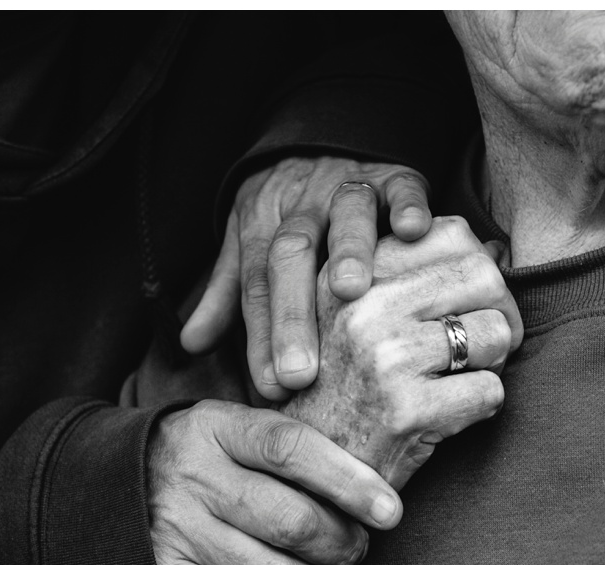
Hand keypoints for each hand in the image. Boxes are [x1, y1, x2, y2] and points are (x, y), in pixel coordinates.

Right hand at [148, 400, 402, 564]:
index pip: (292, 449)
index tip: (390, 511)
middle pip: (291, 521)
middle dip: (342, 544)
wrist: (111, 478)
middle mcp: (196, 477)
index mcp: (220, 428)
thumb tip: (371, 479)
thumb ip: (291, 442)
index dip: (350, 482)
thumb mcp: (237, 423)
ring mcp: (178, 529)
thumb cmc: (206, 452)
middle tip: (357, 548)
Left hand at [179, 157, 432, 400]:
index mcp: (262, 225)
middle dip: (294, 314)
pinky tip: (414, 231)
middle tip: (300, 371)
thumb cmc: (288, 210)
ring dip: (350, 249)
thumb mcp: (248, 243)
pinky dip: (408, 204)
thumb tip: (190, 344)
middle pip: (292, 255)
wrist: (320, 138)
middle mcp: (302, 205)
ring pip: (346, 214)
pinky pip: (401, 186)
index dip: (261, 336)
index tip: (271, 387)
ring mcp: (348, 186)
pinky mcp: (394, 176)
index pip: (256, 284)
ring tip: (351, 291)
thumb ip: (227, 294)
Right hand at [283, 216, 523, 489]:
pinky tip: (444, 419)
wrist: (305, 477)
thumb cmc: (343, 390)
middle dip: (495, 314)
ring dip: (490, 364)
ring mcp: (382, 357)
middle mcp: (359, 306)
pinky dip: (481, 409)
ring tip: (453, 383)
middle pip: (483, 276)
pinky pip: (491, 391)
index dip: (474, 270)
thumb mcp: (360, 317)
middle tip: (474, 350)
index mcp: (344, 271)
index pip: (450, 233)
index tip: (461, 306)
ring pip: (496, 334)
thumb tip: (499, 248)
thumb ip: (418, 273)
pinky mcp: (406, 410)